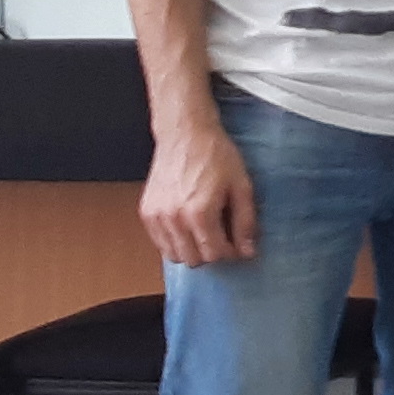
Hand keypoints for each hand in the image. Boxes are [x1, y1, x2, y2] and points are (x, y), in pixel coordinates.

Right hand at [141, 118, 257, 265]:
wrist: (185, 134)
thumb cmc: (216, 156)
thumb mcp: (242, 187)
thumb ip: (245, 222)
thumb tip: (247, 252)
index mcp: (199, 212)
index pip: (215, 254)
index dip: (231, 252)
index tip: (238, 243)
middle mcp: (173, 218)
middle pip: (194, 260)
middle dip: (211, 253)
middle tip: (222, 236)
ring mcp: (156, 216)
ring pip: (174, 255)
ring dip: (192, 250)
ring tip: (205, 230)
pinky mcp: (146, 211)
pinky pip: (160, 242)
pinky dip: (174, 241)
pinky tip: (188, 227)